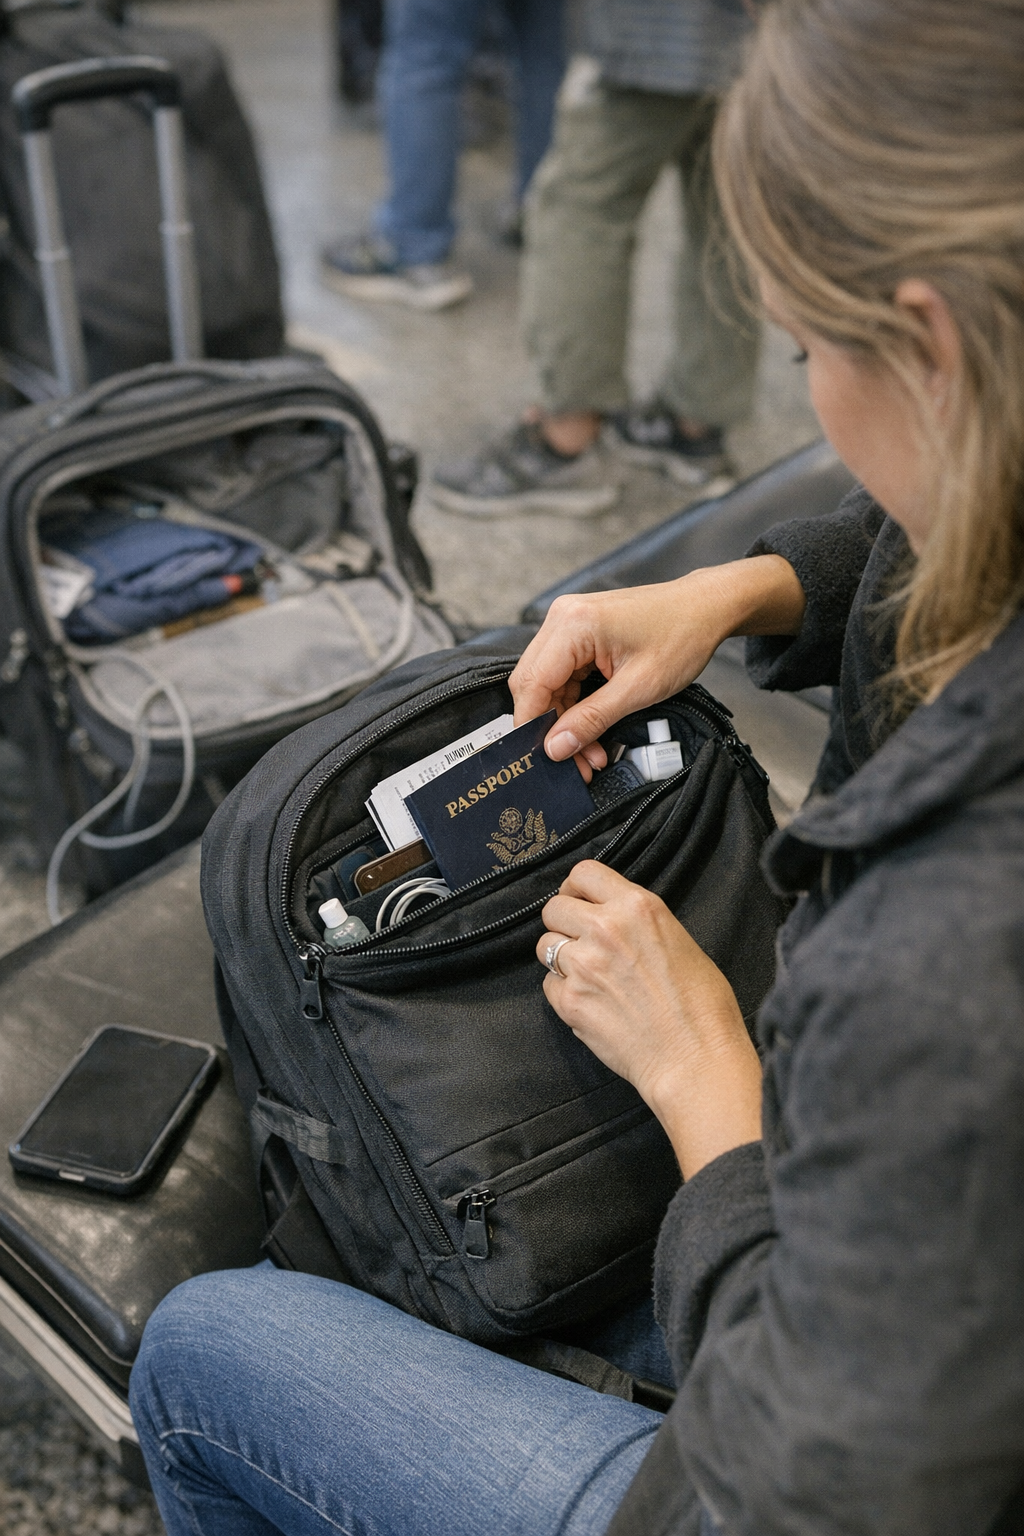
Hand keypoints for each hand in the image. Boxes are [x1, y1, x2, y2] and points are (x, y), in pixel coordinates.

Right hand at [510, 557, 804, 776]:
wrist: (707, 607)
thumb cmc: (682, 637)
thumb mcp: (638, 688)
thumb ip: (592, 719)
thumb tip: (555, 747)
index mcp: (573, 625)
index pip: (532, 684)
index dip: (534, 726)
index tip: (546, 760)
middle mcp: (562, 617)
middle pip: (533, 684)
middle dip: (552, 727)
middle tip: (575, 763)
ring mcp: (569, 621)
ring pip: (547, 683)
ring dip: (565, 719)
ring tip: (592, 752)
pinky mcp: (579, 631)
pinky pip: (563, 674)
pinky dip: (575, 704)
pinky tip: (593, 727)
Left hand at [537, 861, 761, 1178]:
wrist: (695, 1058)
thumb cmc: (702, 1005)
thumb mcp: (679, 939)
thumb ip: (638, 922)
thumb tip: (610, 918)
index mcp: (637, 907)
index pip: (583, 873)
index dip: (577, 888)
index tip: (581, 902)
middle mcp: (605, 929)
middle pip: (554, 907)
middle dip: (564, 923)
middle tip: (582, 942)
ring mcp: (583, 965)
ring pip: (545, 945)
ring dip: (561, 957)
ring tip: (588, 975)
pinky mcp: (570, 1001)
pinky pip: (548, 984)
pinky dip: (563, 991)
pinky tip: (590, 1001)